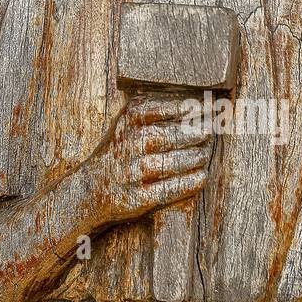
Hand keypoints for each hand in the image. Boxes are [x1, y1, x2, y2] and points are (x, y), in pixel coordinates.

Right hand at [85, 93, 213, 230]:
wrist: (90, 189)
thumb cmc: (120, 152)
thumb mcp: (128, 124)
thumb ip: (156, 111)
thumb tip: (198, 104)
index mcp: (128, 121)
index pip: (166, 109)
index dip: (192, 108)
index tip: (211, 107)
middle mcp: (128, 144)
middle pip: (170, 136)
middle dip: (196, 133)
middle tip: (210, 131)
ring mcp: (132, 172)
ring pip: (171, 163)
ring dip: (195, 158)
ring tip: (205, 154)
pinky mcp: (137, 197)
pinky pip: (169, 189)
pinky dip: (189, 183)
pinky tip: (201, 176)